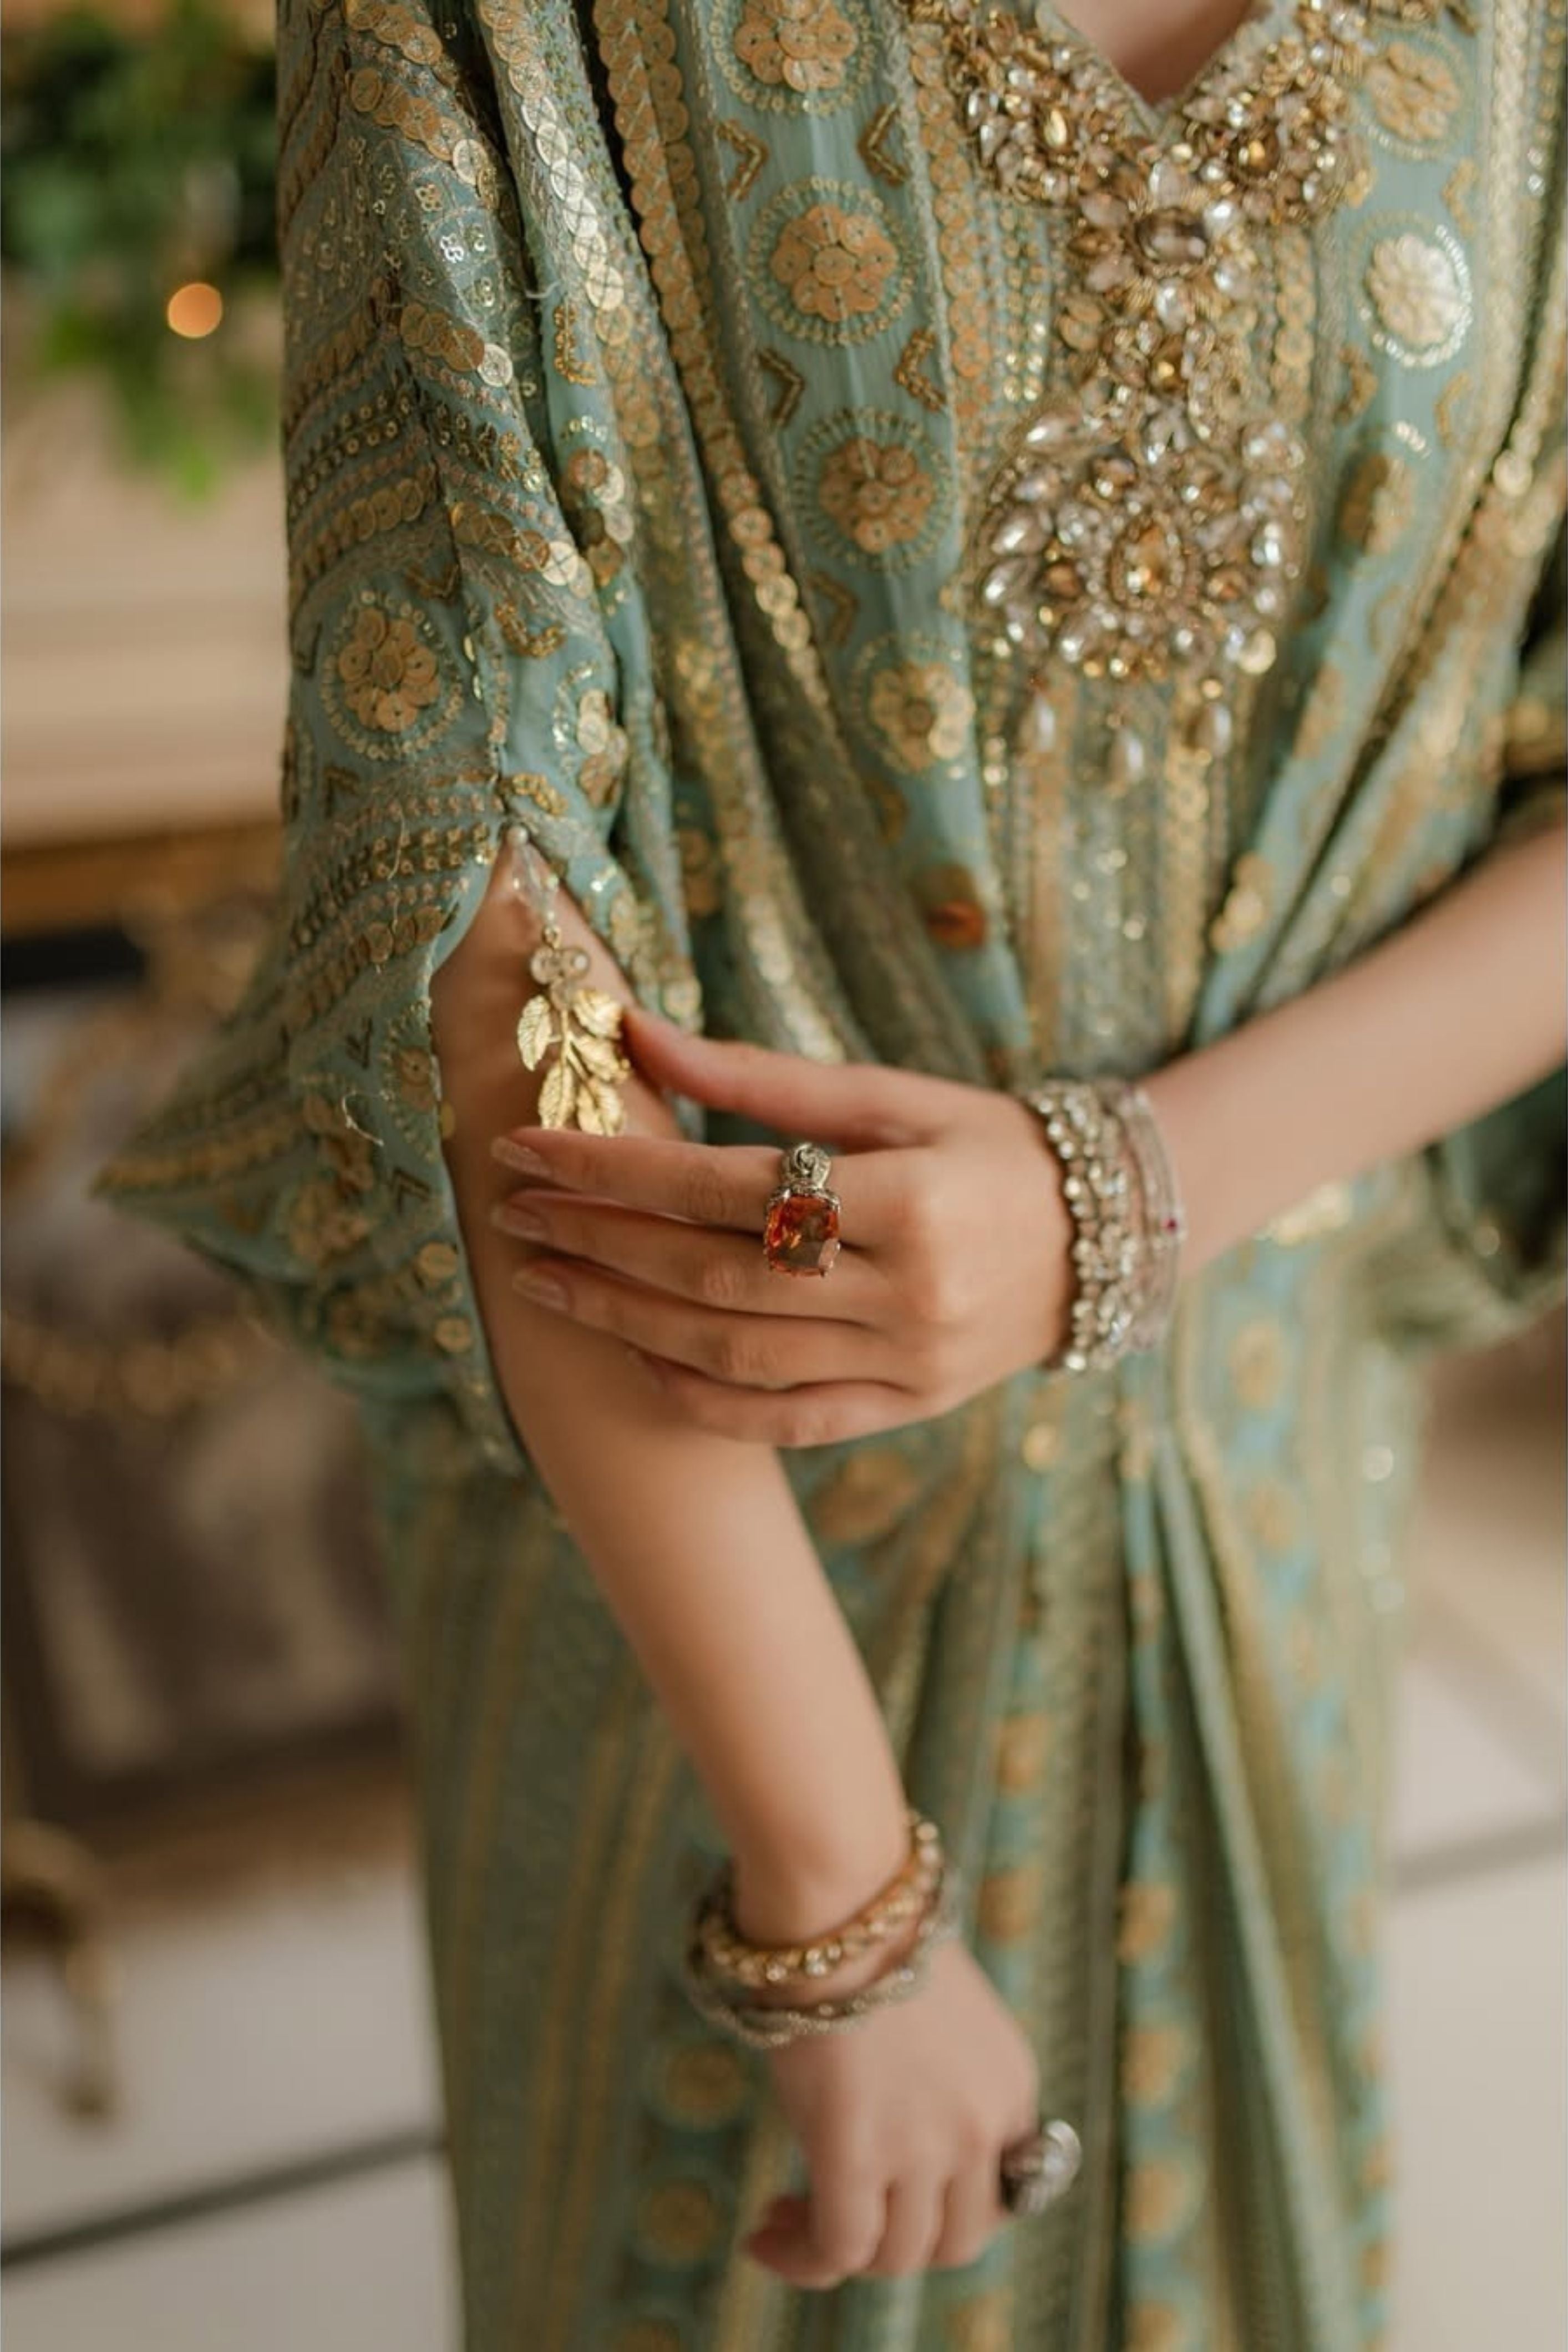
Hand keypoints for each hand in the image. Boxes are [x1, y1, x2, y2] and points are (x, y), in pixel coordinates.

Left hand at [486, 1008, 1074, 1445]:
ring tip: (546, 1283)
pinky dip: (699, 1395)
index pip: (727, 1187)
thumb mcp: (891, 1094)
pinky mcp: (904, 1409)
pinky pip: (783, 1417)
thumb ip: (759, 1078)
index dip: (615, 1170)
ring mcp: (908, 1364)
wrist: (1101, 1238)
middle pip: (717, 1276)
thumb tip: (634, 1033)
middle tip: (514, 1213)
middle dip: (600, 1243)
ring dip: (624, 1320)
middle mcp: (910, 1292)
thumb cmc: (988, 1147)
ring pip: (735, 1354)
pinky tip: (633, 1354)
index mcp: (913, 1197)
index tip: (529, 1148)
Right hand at [745, 1938, 1040, 2286]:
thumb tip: (889, 2141)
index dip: (937, 2210)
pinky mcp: (860, 2153)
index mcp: (1011, 2088)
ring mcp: (926, 2145)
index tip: (885, 2199)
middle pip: (956, 2241)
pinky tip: (765, 2237)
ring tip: (783, 2220)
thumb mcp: (935, 2019)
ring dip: (841, 2253)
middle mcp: (983, 2126)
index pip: (998, 2196)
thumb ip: (937, 2086)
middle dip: (897, 2243)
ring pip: (897, 2256)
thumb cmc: (869, 1938)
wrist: (840, 1900)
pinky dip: (801, 2258)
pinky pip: (841, 2247)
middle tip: (833, 2215)